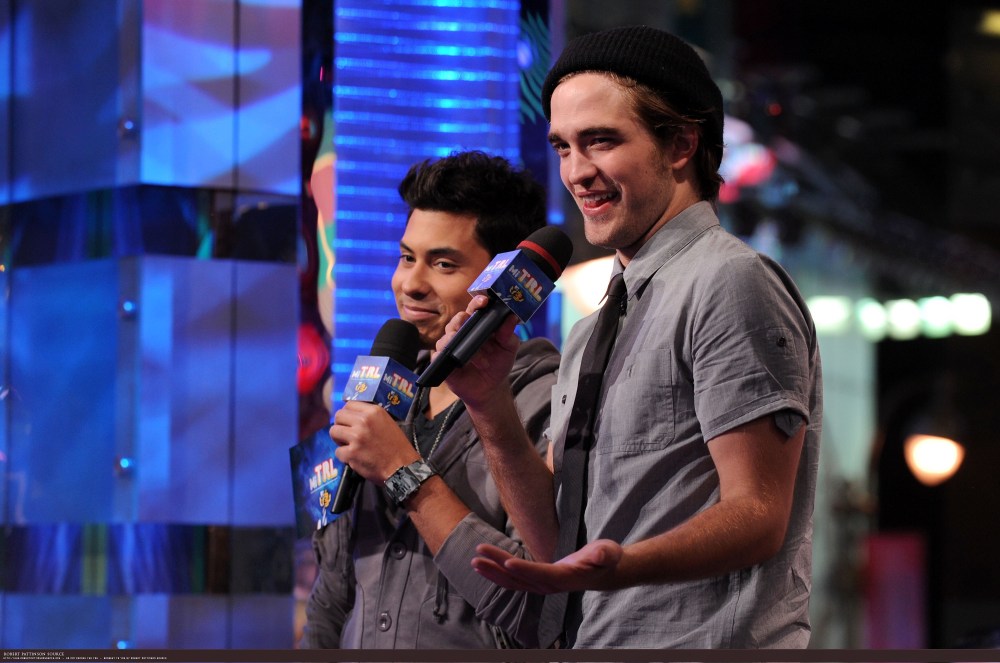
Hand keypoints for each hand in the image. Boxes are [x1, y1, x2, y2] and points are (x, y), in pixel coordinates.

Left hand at [330, 401, 418, 481]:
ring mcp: (356, 437)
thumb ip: (370, 417)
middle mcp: (363, 421)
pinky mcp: (351, 453)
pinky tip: (354, 458)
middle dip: (340, 425)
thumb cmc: (397, 447)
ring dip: (339, 439)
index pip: (349, 404)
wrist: (402, 468)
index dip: (347, 414)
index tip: (349, 422)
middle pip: (338, 416)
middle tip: (346, 434)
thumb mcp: (387, 422)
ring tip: (349, 445)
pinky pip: (338, 451)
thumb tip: (352, 416)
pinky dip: (344, 456)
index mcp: (374, 411)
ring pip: (333, 431)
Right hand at [438, 295, 520, 409]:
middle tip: (473, 325)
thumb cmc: (498, 364)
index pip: (474, 308)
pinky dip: (447, 356)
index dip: (477, 302)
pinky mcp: (442, 361)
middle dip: (463, 320)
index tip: (484, 301)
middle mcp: (461, 332)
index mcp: (477, 325)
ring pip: (448, 337)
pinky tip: (459, 363)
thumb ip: (508, 334)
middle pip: (457, 320)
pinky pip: (439, 354)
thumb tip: (512, 317)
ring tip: (483, 362)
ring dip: (464, 347)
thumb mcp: (508, 349)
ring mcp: (450, 346)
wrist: (490, 388)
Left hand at [471, 539, 623, 593]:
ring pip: (513, 581)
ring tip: (475, 560)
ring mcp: (542, 585)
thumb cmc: (606, 559)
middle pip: (520, 578)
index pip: (541, 574)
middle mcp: (550, 585)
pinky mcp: (537, 581)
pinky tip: (485, 566)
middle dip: (498, 566)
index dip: (524, 569)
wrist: (603, 572)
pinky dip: (498, 573)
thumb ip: (604, 554)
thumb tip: (602, 554)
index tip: (507, 561)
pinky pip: (514, 580)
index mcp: (564, 578)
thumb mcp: (609, 552)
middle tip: (479, 555)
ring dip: (493, 571)